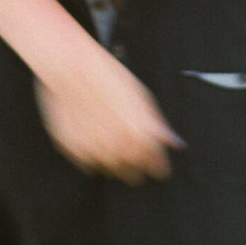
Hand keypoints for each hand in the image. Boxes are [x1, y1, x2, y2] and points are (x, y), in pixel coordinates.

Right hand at [35, 41, 180, 182]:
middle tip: (132, 152)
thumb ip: (157, 125)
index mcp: (140, 138)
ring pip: (110, 170)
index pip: (157, 168)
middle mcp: (119, 149)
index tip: (158, 166)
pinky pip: (88, 162)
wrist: (73, 69)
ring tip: (111, 141)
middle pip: (133, 175)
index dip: (158, 166)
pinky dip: (92, 155)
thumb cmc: (107, 78)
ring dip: (114, 161)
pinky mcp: (75, 151)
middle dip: (136, 167)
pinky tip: (93, 137)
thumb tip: (172, 142)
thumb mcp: (143, 98)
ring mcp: (95, 152)